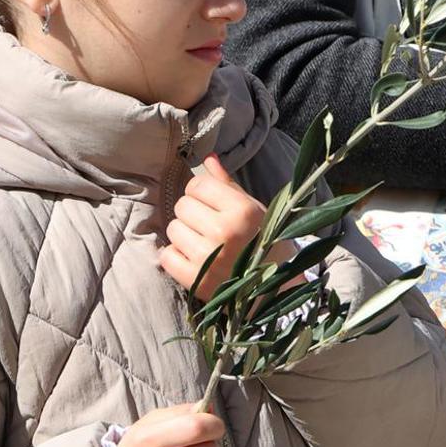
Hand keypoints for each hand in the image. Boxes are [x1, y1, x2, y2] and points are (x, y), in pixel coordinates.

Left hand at [159, 156, 292, 300]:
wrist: (278, 289)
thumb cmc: (266, 243)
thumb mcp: (254, 210)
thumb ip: (227, 185)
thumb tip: (207, 158)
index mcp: (242, 211)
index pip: (198, 185)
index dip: (203, 192)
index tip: (213, 204)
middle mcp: (224, 232)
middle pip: (182, 205)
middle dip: (193, 213)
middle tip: (209, 226)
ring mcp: (208, 257)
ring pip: (173, 229)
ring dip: (185, 234)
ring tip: (204, 243)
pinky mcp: (196, 281)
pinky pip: (167, 256)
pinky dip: (177, 256)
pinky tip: (195, 259)